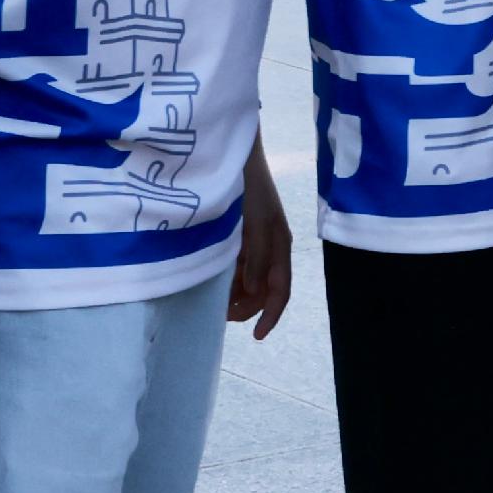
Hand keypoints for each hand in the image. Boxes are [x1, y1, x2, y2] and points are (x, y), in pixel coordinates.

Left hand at [231, 146, 291, 337]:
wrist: (233, 156)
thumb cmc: (247, 188)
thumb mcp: (256, 223)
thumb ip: (258, 258)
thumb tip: (256, 293)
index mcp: (280, 245)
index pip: (281, 291)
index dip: (271, 316)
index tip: (256, 336)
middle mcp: (269, 247)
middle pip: (264, 290)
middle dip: (247, 306)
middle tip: (220, 313)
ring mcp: (253, 241)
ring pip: (248, 281)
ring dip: (234, 293)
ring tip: (213, 297)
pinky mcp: (238, 235)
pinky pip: (236, 267)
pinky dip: (227, 278)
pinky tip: (211, 278)